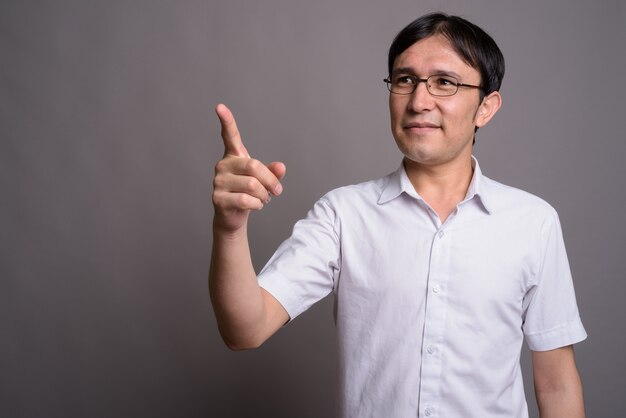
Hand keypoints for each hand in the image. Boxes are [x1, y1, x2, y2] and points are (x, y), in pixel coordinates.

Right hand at [212, 104, 285, 232]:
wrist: (234, 216)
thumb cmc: (249, 193)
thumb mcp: (264, 180)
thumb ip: (273, 172)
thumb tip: (281, 166)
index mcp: (234, 156)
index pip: (230, 136)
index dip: (226, 121)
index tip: (220, 106)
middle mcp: (223, 165)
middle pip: (254, 166)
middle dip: (270, 181)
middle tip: (276, 191)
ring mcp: (218, 181)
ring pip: (252, 186)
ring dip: (264, 195)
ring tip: (263, 199)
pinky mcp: (218, 198)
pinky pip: (246, 200)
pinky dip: (257, 205)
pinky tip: (255, 206)